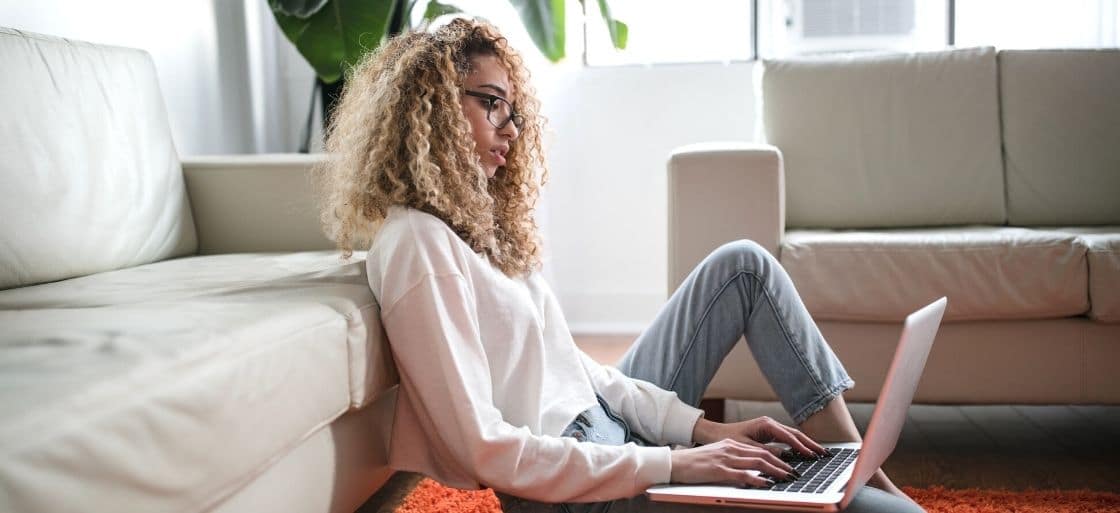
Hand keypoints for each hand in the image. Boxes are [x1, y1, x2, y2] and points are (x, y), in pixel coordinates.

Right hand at [670, 438, 797, 486]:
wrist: (675, 463)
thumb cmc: (694, 463)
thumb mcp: (717, 456)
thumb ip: (734, 460)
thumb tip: (751, 470)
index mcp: (731, 445)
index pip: (760, 450)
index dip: (777, 457)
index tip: (789, 465)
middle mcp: (731, 449)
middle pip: (763, 455)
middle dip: (782, 464)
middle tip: (794, 473)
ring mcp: (725, 459)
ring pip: (757, 462)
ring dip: (775, 471)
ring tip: (787, 478)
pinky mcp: (719, 470)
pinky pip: (742, 474)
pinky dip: (757, 478)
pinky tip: (766, 483)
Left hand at [692, 416, 829, 458]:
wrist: (716, 433)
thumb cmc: (729, 439)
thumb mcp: (747, 447)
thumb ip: (766, 452)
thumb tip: (785, 457)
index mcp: (766, 424)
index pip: (789, 437)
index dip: (802, 447)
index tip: (812, 456)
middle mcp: (770, 423)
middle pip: (795, 434)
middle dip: (810, 444)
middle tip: (824, 453)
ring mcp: (770, 427)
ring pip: (793, 436)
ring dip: (806, 444)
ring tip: (819, 453)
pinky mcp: (769, 432)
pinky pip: (787, 439)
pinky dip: (797, 445)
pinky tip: (805, 452)